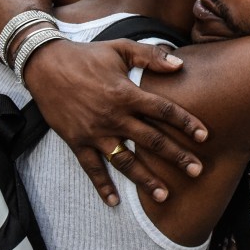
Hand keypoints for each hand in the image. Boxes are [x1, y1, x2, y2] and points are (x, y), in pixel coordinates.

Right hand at [23, 39, 208, 206]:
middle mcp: (114, 116)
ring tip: (165, 195)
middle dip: (176, 157)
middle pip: (151, 141)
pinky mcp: (77, 141)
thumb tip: (180, 64)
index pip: (163, 110)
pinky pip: (91, 168)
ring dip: (145, 179)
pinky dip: (102, 185)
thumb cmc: (87, 55)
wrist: (45, 65)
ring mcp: (95, 132)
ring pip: (125, 161)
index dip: (186, 122)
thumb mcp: (121, 48)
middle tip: (197, 171)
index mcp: (126, 93)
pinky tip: (114, 201)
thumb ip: (151, 56)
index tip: (204, 136)